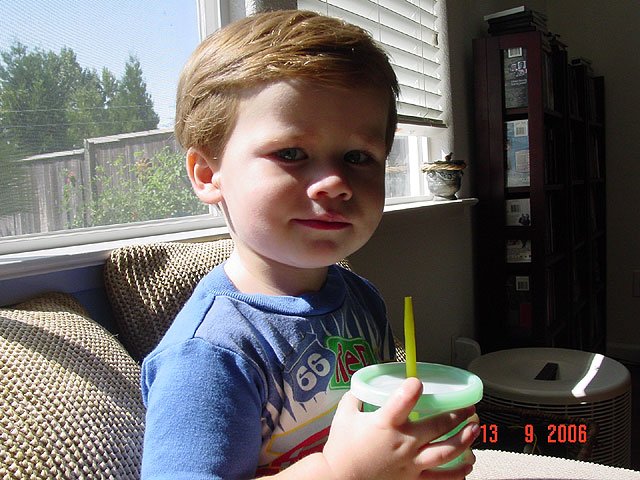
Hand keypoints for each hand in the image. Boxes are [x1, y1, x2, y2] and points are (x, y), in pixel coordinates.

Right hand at [321, 377, 479, 479]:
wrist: (339, 479)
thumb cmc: (341, 447)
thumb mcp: (345, 415)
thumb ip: (357, 397)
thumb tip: (364, 386)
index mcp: (385, 424)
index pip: (403, 402)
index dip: (412, 389)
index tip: (418, 381)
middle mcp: (403, 443)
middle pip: (438, 426)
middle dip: (457, 414)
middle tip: (468, 407)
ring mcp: (411, 463)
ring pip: (446, 451)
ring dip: (464, 439)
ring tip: (475, 429)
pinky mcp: (412, 479)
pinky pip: (440, 478)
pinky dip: (457, 473)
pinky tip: (468, 464)